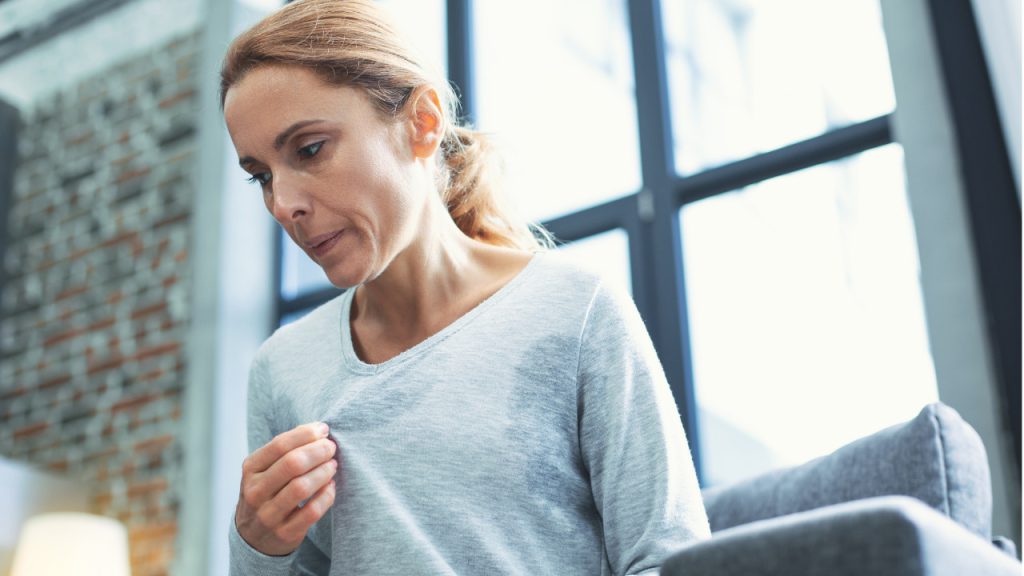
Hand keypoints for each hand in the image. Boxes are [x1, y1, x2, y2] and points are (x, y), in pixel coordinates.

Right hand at [235, 422, 337, 555]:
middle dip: (318, 451)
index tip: (323, 430)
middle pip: (292, 464)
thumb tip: (318, 430)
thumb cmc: (267, 491)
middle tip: (331, 447)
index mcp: (250, 469)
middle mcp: (255, 492)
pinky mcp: (284, 533)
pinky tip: (331, 486)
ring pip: (301, 487)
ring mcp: (268, 514)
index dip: (306, 434)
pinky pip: (311, 511)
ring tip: (332, 465)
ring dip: (323, 472)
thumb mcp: (265, 469)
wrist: (254, 536)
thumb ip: (286, 450)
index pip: (280, 444)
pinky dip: (326, 496)